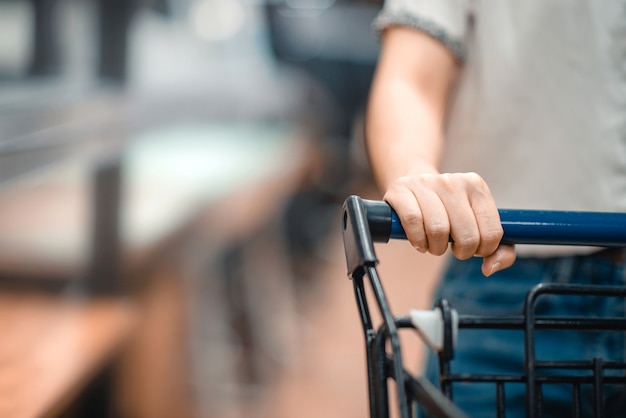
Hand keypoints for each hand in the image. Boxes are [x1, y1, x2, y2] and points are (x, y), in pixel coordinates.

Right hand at [383, 172, 515, 275]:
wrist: (412, 186)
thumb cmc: (448, 211)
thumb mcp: (477, 222)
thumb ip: (499, 249)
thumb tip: (489, 268)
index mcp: (477, 186)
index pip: (492, 232)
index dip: (484, 250)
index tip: (475, 249)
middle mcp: (453, 182)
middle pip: (467, 235)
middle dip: (462, 252)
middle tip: (452, 248)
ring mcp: (426, 183)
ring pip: (438, 230)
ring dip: (436, 249)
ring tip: (434, 244)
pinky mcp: (402, 190)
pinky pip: (414, 222)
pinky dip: (418, 241)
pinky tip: (419, 241)